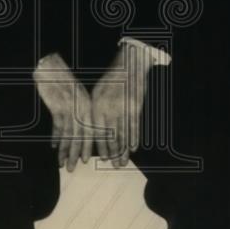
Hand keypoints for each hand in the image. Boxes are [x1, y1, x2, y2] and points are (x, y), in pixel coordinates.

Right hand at [33, 53, 92, 171]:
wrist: (52, 68)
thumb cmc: (64, 82)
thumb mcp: (76, 97)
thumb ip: (80, 112)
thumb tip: (81, 131)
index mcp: (89, 106)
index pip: (91, 131)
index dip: (88, 147)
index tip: (86, 160)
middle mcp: (82, 108)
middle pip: (81, 136)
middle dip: (77, 154)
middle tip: (73, 168)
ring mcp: (70, 107)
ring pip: (69, 134)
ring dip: (66, 150)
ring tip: (62, 163)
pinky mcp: (58, 106)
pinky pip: (58, 126)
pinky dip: (56, 138)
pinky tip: (54, 147)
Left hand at [91, 40, 154, 167]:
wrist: (130, 63)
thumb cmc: (112, 78)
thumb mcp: (98, 92)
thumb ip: (95, 110)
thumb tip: (93, 130)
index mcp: (98, 104)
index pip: (98, 131)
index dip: (101, 146)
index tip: (103, 157)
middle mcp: (110, 107)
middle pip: (111, 136)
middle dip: (113, 152)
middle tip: (114, 165)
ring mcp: (124, 107)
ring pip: (123, 134)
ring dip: (124, 150)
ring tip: (124, 161)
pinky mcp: (136, 106)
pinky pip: (134, 126)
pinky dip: (134, 138)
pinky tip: (134, 148)